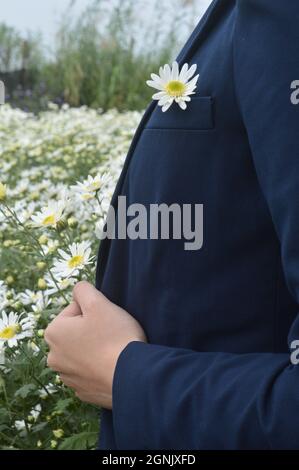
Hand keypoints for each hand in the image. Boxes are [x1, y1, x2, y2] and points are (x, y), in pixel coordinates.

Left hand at [44, 281, 146, 408]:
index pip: (75, 310)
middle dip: (92, 330)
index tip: (106, 320)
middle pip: (77, 332)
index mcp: (53, 333)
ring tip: (113, 350)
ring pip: (83, 352)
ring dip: (96, 348)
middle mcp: (54, 357)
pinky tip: (113, 365)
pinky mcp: (83, 391)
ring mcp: (68, 377)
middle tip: (111, 333)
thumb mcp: (98, 303)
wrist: (131, 377)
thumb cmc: (114, 336)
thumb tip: (78, 290)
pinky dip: (100, 367)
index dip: (94, 310)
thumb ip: (83, 289)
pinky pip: (91, 371)